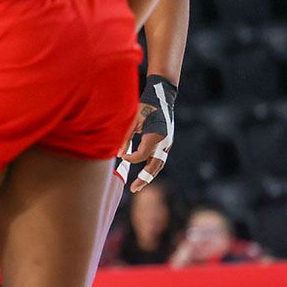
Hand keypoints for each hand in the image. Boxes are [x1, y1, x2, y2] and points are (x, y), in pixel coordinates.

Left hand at [120, 76, 176, 192]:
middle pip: (154, 166)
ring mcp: (167, 143)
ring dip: (149, 175)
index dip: (130, 159)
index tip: (122, 157)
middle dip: (144, 179)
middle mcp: (164, 142)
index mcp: (155, 136)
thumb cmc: (144, 106)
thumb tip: (119, 155)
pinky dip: (151, 166)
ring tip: (138, 185)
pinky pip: (159, 158)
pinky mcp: (167, 143)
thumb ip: (125, 137)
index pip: (142, 155)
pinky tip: (142, 172)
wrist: (162, 97)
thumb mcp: (132, 119)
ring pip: (158, 164)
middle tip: (134, 189)